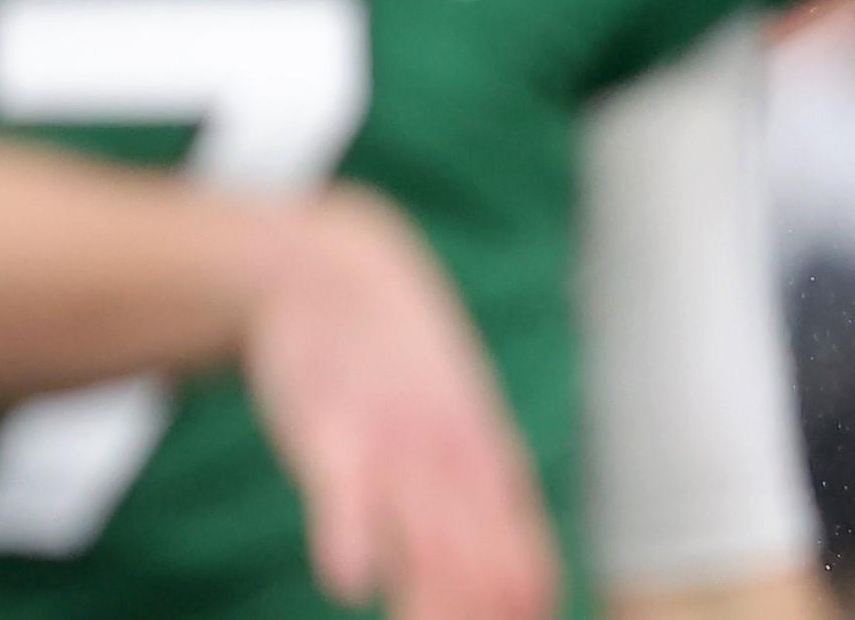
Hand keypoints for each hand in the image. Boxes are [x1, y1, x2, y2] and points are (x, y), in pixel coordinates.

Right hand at [241, 188, 560, 619]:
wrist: (332, 269)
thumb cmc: (392, 363)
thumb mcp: (453, 421)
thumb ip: (483, 500)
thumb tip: (528, 588)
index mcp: (486, 464)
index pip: (523, 557)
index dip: (521, 607)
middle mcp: (449, 460)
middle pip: (476, 560)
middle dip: (477, 612)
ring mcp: (390, 443)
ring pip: (420, 534)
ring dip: (427, 598)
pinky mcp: (325, 427)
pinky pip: (340, 487)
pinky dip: (347, 534)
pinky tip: (349, 578)